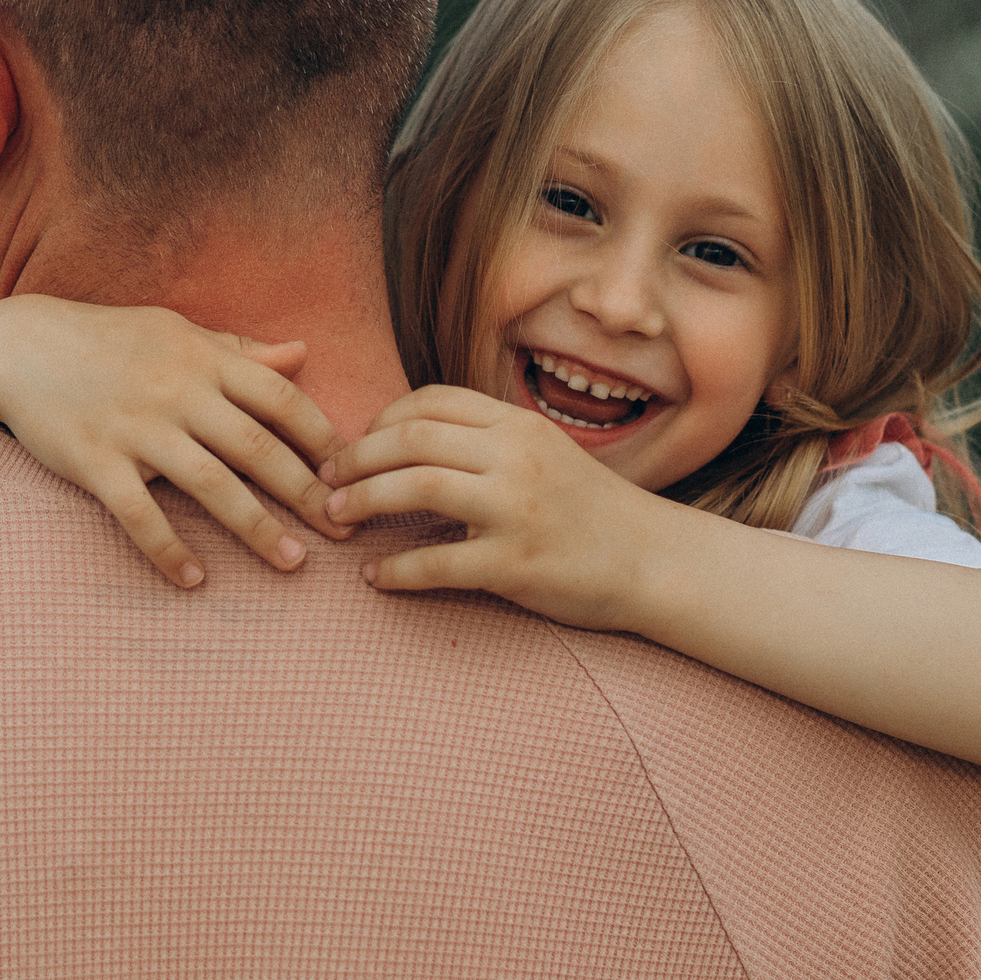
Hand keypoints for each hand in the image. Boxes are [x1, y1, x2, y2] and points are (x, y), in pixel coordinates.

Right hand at [0, 298, 351, 587]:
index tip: (355, 473)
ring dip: (256, 527)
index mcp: (203, 359)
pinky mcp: (95, 462)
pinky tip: (194, 581)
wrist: (20, 347)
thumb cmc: (107, 339)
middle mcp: (178, 392)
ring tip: (293, 563)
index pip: (280, 399)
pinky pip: (139, 514)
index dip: (322, 437)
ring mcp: (136, 429)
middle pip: (257, 448)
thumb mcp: (176, 331)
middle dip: (306, 492)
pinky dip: (168, 550)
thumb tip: (302, 355)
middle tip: (346, 529)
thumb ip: (240, 350)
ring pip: (210, 484)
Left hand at [317, 386, 681, 631]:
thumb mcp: (541, 453)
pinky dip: (397, 571)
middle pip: (411, 437)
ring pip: (418, 486)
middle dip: (356, 456)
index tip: (357, 444)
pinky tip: (378, 578)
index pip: (431, 401)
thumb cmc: (589, 509)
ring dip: (365, 499)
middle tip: (327, 479)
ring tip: (339, 516)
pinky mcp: (518, 564)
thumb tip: (404, 441)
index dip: (381, 418)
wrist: (654, 560)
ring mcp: (518, 508)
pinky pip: (438, 563)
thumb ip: (485, 441)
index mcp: (518, 425)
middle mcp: (516, 456)